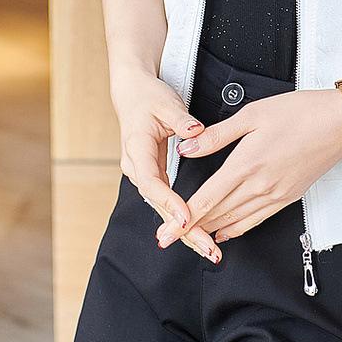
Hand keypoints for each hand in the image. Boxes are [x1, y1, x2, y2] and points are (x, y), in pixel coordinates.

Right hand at [111, 71, 223, 261]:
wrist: (133, 94)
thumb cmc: (148, 97)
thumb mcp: (166, 103)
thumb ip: (181, 119)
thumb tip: (195, 131)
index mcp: (137, 149)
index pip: (151, 182)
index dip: (169, 202)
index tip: (186, 217)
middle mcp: (137, 167)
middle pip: (158, 205)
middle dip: (182, 229)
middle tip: (207, 248)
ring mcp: (144, 173)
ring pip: (163, 207)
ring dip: (185, 229)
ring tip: (208, 248)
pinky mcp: (153, 175)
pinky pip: (167, 200)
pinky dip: (182, 217)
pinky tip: (199, 232)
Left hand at [154, 87, 341, 248]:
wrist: (339, 123)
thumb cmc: (300, 112)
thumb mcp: (253, 114)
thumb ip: (217, 135)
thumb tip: (188, 147)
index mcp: (247, 164)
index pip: (207, 199)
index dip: (182, 220)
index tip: (164, 234)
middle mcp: (260, 185)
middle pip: (218, 215)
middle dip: (190, 229)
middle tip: (169, 238)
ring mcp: (275, 194)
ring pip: (236, 220)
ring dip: (212, 230)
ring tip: (192, 236)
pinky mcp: (288, 197)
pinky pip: (257, 220)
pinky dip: (238, 228)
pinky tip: (227, 231)